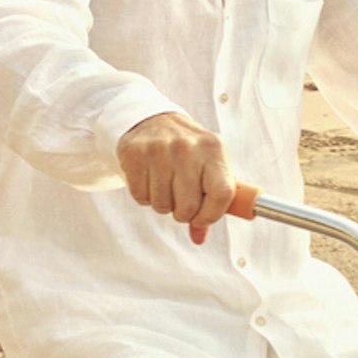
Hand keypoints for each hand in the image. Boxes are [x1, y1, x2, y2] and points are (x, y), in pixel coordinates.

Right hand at [118, 111, 239, 242]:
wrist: (153, 120)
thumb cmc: (188, 151)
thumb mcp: (208, 167)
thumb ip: (210, 202)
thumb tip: (198, 237)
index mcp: (213, 149)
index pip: (222, 193)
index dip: (212, 215)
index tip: (202, 218)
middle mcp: (187, 147)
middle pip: (188, 207)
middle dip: (183, 213)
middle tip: (180, 201)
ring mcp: (159, 148)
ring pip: (162, 205)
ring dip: (163, 204)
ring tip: (165, 185)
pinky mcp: (135, 153)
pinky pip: (141, 197)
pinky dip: (145, 196)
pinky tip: (149, 179)